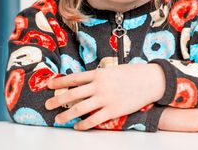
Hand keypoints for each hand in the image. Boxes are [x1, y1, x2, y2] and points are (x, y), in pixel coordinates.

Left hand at [45, 63, 165, 129]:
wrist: (149, 80)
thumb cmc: (132, 73)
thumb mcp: (113, 70)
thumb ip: (99, 77)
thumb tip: (86, 83)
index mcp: (99, 73)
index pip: (74, 78)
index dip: (60, 82)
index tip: (49, 85)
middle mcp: (99, 86)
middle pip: (73, 94)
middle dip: (58, 100)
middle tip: (48, 105)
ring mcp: (105, 99)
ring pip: (80, 108)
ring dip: (67, 115)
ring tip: (58, 119)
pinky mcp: (113, 110)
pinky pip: (94, 120)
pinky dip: (84, 124)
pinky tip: (78, 126)